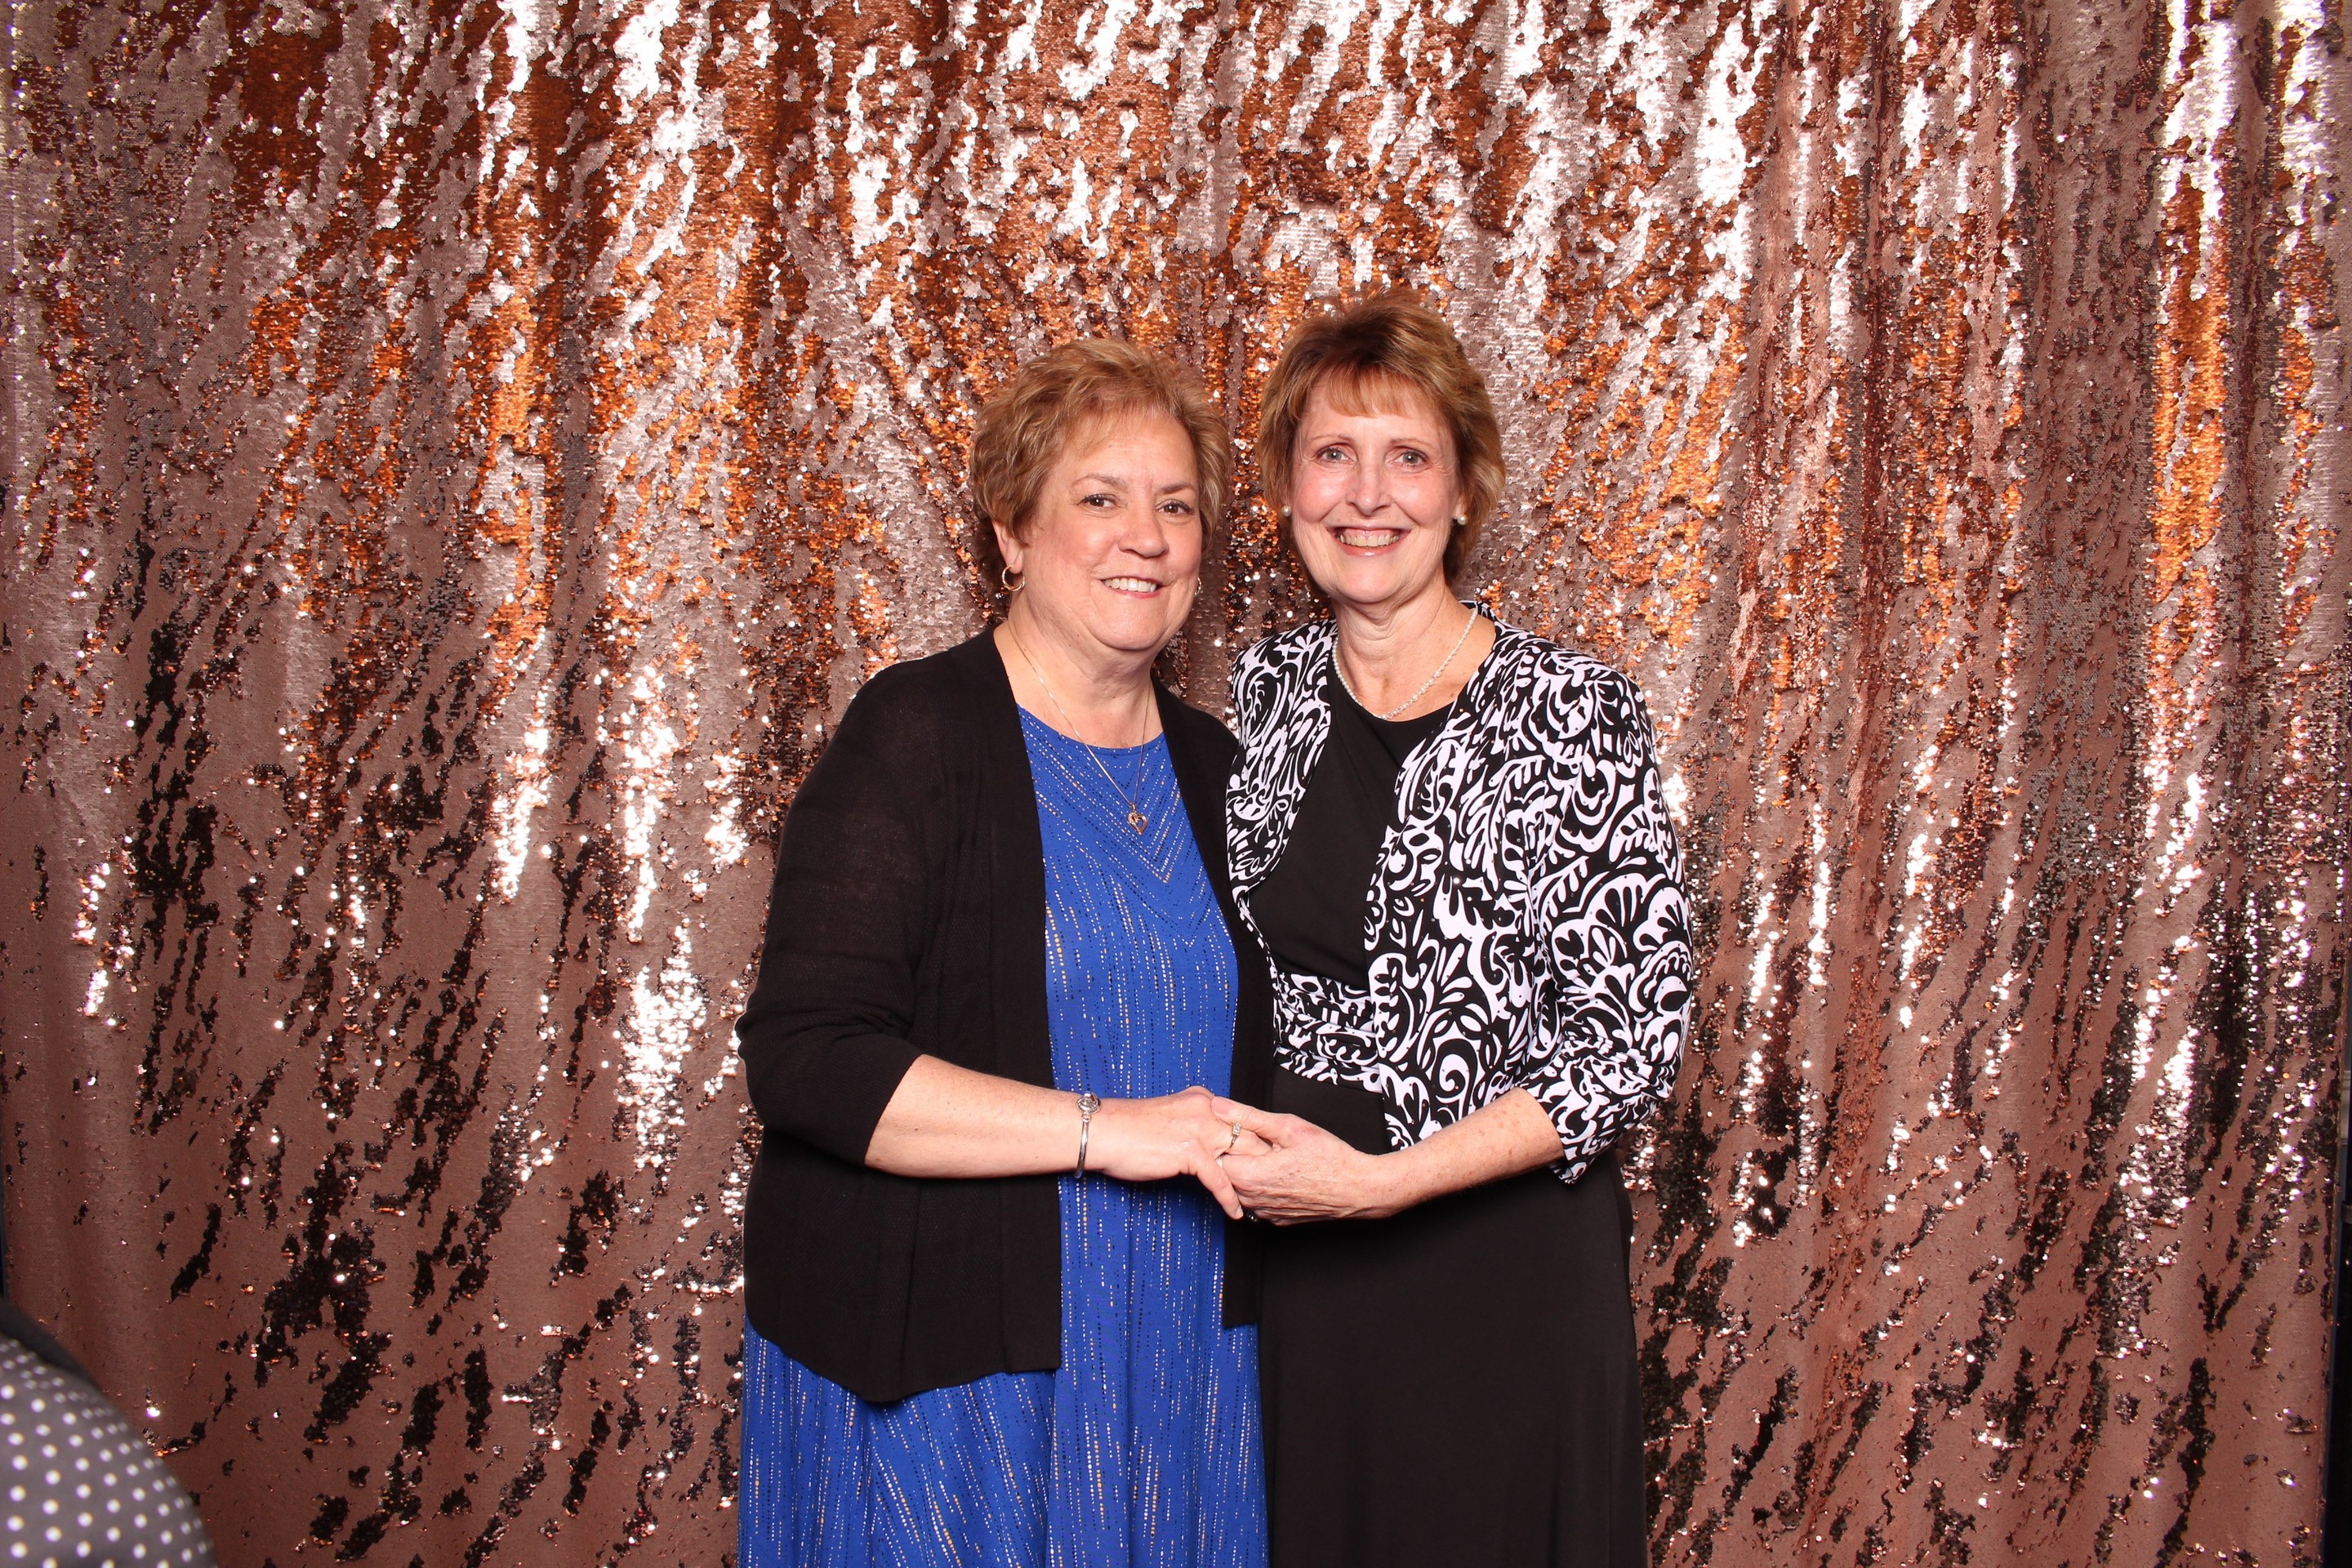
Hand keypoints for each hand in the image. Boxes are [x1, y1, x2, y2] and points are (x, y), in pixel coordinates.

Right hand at [1086, 1086, 1272, 1219]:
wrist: (1103, 1131)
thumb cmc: (1130, 1130)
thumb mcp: (1171, 1117)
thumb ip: (1195, 1123)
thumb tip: (1211, 1142)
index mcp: (1203, 1100)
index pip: (1242, 1120)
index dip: (1258, 1143)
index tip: (1270, 1161)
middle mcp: (1206, 1110)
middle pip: (1248, 1137)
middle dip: (1264, 1162)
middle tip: (1276, 1184)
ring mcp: (1200, 1129)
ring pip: (1240, 1157)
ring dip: (1252, 1183)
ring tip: (1262, 1201)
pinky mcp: (1190, 1150)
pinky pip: (1219, 1179)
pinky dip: (1230, 1198)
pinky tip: (1235, 1212)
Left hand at [1211, 1099, 1414, 1223]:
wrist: (1358, 1189)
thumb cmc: (1329, 1157)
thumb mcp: (1288, 1127)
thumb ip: (1248, 1116)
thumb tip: (1218, 1106)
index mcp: (1250, 1176)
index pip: (1216, 1157)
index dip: (1227, 1141)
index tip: (1244, 1132)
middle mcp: (1252, 1200)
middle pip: (1228, 1174)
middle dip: (1239, 1156)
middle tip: (1265, 1143)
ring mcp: (1264, 1213)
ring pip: (1242, 1188)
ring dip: (1252, 1172)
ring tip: (1277, 1158)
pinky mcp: (1276, 1220)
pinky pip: (1259, 1201)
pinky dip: (1265, 1188)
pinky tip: (1285, 1175)